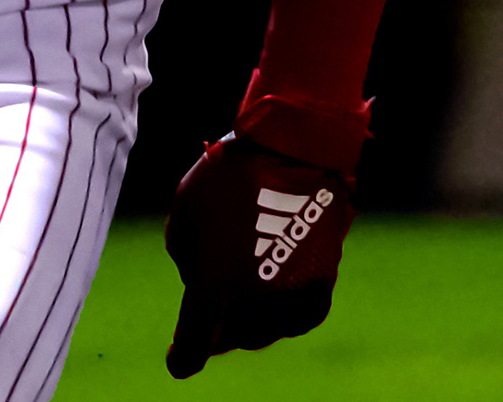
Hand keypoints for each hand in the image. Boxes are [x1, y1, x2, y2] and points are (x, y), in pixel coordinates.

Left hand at [163, 119, 358, 378]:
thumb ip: (188, 257)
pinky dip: (283, 315)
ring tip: (242, 306)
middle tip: (210, 324)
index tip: (180, 360)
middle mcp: (254, 299)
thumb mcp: (185, 211)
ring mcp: (292, 291)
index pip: (193, 346)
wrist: (294, 142)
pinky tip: (274, 301)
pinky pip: (299, 317)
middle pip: (231, 339)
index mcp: (214, 285)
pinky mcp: (322, 280)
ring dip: (250, 324)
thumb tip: (202, 281)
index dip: (183, 357)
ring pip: (267, 331)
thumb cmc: (230, 170)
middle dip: (216, 332)